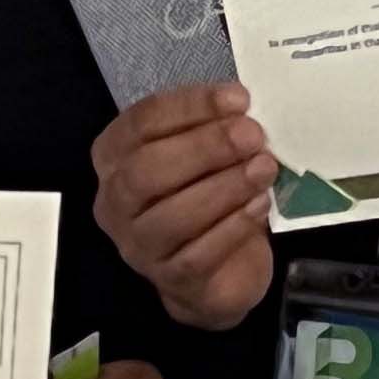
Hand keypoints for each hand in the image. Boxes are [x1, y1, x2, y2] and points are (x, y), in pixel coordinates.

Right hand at [89, 83, 277, 330]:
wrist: (218, 270)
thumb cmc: (207, 194)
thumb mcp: (204, 153)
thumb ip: (213, 128)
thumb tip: (241, 109)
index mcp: (115, 156)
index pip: (141, 122)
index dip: (191, 106)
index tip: (239, 99)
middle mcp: (115, 201)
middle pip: (146, 170)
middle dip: (205, 148)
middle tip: (253, 135)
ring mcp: (138, 245)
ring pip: (172, 215)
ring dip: (225, 187)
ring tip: (264, 168)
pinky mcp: (170, 279)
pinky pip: (199, 253)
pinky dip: (234, 226)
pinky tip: (260, 205)